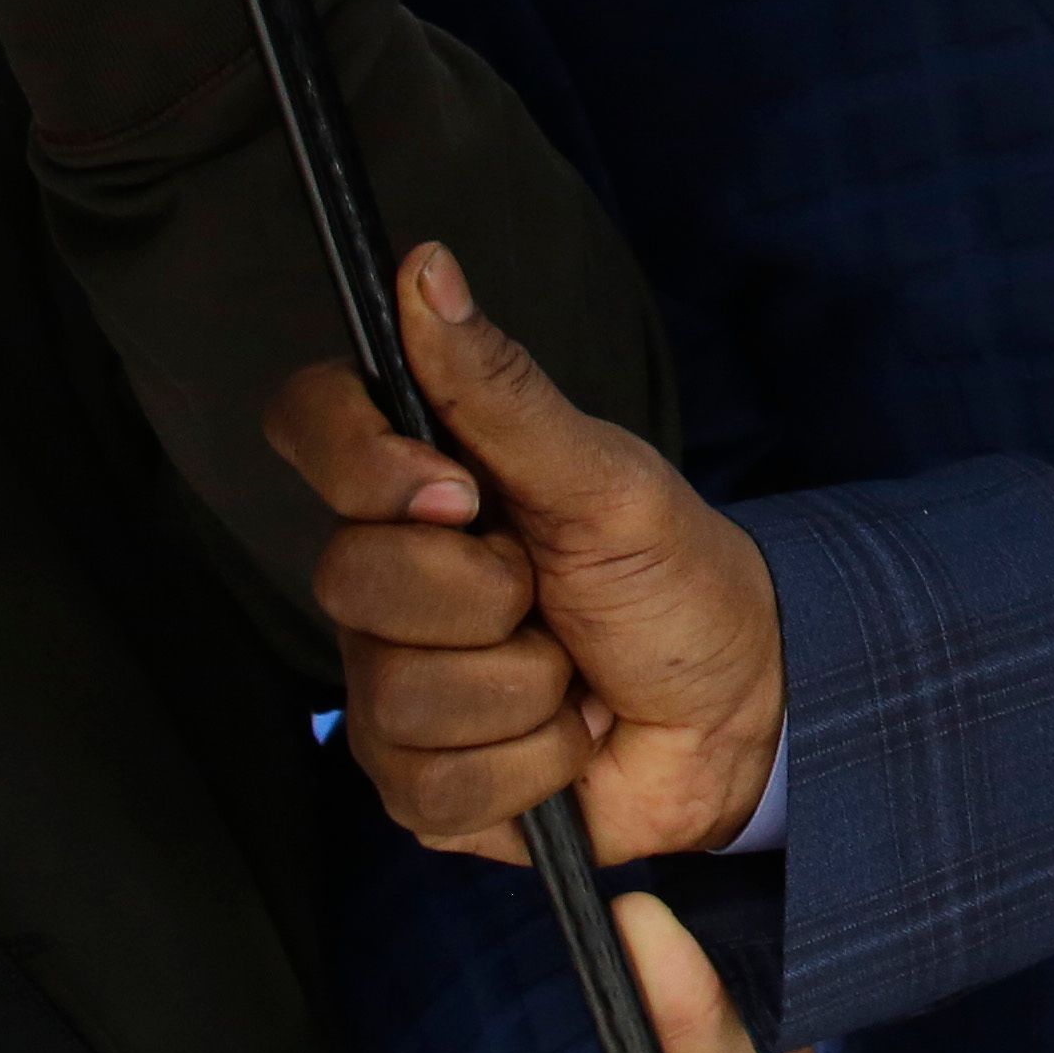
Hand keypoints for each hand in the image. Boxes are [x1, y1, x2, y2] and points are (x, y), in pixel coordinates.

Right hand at [271, 244, 784, 862]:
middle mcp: (388, 583)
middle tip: (553, 592)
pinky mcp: (419, 786)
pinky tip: (569, 743)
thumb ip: (502, 388)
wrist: (743, 706)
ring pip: (402, 691)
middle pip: (350, 576)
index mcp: (426, 487)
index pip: (310, 423)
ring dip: (528, 688)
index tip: (455, 488)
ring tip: (576, 675)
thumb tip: (425, 266)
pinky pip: (436, 782)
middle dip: (488, 591)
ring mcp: (392, 687)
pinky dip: (534, 763)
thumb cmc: (674, 576)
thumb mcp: (604, 475)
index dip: (356, 456)